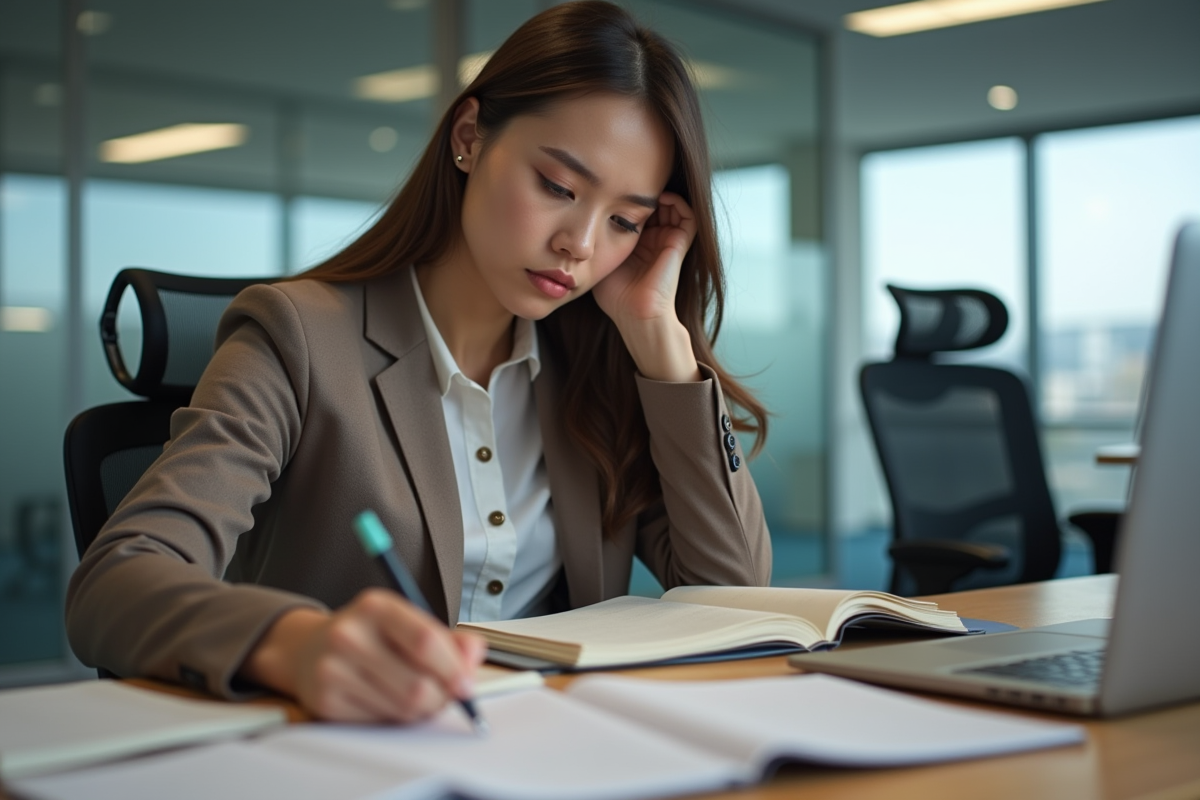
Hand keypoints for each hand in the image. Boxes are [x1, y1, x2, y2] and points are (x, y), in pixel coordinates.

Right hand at [241, 589, 485, 722]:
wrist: (309, 649)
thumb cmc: (370, 635)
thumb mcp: (407, 622)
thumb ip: (449, 639)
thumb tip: (473, 656)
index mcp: (376, 606)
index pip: (424, 640)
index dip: (453, 668)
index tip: (467, 685)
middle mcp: (349, 634)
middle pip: (417, 685)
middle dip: (442, 697)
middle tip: (446, 695)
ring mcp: (333, 669)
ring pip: (403, 709)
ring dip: (421, 710)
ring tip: (417, 695)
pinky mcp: (326, 701)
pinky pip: (380, 722)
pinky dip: (395, 718)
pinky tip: (387, 700)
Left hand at [592, 193, 701, 382]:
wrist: (635, 314)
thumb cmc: (615, 295)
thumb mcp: (600, 259)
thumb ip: (595, 241)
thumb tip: (575, 225)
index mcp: (636, 243)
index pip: (635, 211)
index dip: (626, 197)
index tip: (612, 187)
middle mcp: (654, 239)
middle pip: (654, 205)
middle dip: (642, 193)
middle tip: (628, 183)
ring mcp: (667, 241)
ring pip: (671, 206)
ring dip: (660, 194)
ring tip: (645, 189)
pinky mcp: (679, 243)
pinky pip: (687, 215)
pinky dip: (677, 201)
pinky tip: (660, 198)